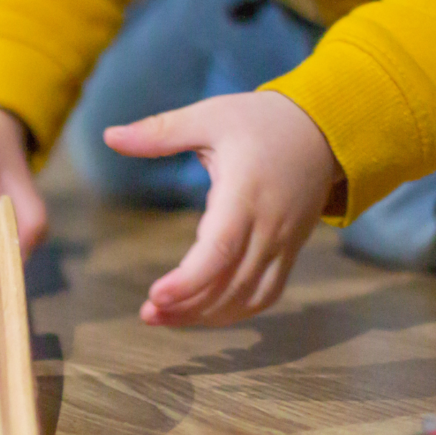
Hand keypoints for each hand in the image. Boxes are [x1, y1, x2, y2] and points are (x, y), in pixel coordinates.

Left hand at [104, 91, 341, 326]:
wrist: (326, 131)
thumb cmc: (261, 122)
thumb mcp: (209, 116)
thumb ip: (160, 131)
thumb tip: (109, 137)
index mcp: (245, 193)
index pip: (220, 249)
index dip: (189, 280)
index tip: (156, 296)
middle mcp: (269, 226)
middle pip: (230, 282)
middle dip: (188, 306)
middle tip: (147, 313)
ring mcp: (283, 244)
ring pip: (248, 297)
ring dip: (206, 316)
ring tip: (163, 318)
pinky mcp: (289, 254)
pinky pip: (265, 295)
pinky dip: (234, 312)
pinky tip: (199, 315)